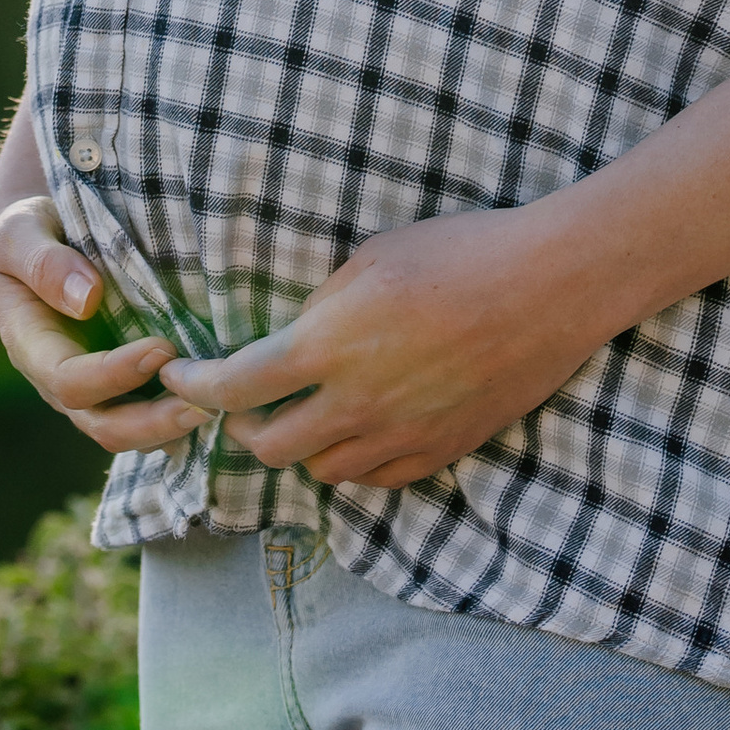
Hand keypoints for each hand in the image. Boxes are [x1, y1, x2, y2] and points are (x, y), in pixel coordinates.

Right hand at [0, 195, 206, 458]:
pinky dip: (180, 419)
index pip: (70, 381)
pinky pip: (148, 417)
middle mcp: (60, 381)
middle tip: (204, 403)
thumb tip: (87, 300)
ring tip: (219, 408)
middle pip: (104, 425)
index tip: (163, 348)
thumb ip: (43, 262)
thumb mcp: (19, 232)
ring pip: (131, 432)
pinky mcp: (120, 385)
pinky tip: (219, 406)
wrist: (35, 241)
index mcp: (33, 347)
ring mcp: (92, 389)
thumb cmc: (27, 231)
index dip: (115, 374)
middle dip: (154, 422)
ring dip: (173, 427)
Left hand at [160, 208, 599, 490]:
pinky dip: (350, 461)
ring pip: (320, 471)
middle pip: (269, 446)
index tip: (180, 376)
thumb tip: (292, 333)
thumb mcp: (372, 256)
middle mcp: (357, 404)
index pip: (236, 387)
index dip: (196, 387)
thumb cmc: (461, 251)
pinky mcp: (439, 453)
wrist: (550, 286)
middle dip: (241, 425)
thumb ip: (322, 305)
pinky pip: (374, 479)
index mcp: (330, 346)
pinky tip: (352, 430)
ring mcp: (401, 437)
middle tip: (241, 399)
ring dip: (297, 446)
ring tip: (298, 413)